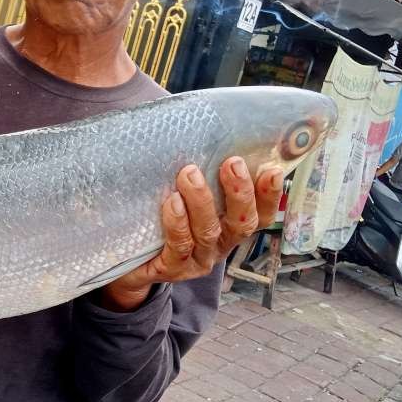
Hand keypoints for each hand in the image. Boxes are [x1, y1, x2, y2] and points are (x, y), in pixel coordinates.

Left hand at [101, 158, 281, 311]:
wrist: (129, 263)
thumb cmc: (161, 218)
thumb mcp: (184, 195)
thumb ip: (201, 174)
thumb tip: (206, 133)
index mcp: (229, 226)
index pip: (260, 214)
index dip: (270, 196)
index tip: (272, 170)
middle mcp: (220, 245)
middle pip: (242, 224)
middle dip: (240, 193)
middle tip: (232, 163)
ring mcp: (197, 260)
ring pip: (208, 232)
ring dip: (202, 202)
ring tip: (190, 174)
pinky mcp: (172, 269)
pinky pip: (178, 247)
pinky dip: (177, 224)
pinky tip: (172, 203)